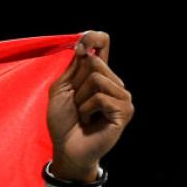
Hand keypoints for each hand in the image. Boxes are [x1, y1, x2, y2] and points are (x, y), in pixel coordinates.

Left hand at [47, 30, 133, 180]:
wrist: (67, 148)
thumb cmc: (63, 122)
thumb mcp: (61, 91)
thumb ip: (73, 69)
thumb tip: (86, 49)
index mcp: (100, 75)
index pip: (104, 44)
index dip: (94, 38)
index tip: (80, 46)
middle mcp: (115, 83)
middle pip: (94, 63)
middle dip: (76, 84)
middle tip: (76, 104)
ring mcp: (122, 96)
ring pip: (97, 79)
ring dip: (81, 99)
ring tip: (82, 114)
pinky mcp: (125, 110)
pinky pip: (100, 97)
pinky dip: (87, 110)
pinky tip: (89, 121)